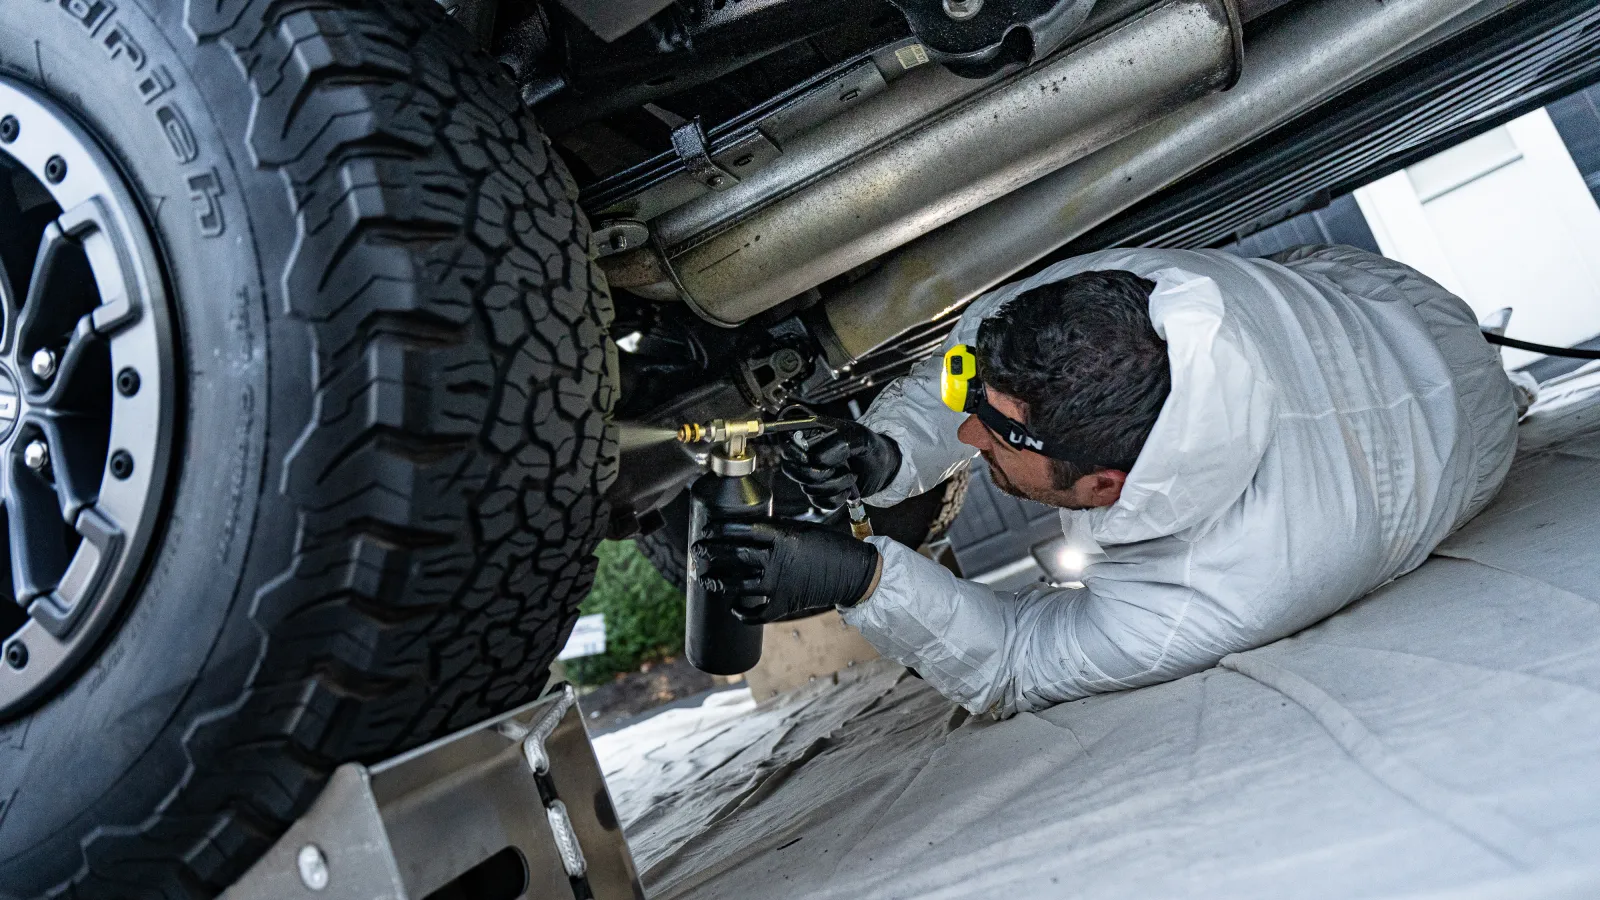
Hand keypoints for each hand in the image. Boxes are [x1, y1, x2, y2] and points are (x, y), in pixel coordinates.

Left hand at [693, 518, 880, 622]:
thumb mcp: (801, 529)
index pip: (744, 530)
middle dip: (711, 553)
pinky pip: (757, 613)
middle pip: (735, 556)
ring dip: (717, 583)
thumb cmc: (827, 546)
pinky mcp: (785, 605)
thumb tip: (744, 530)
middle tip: (696, 551)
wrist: (852, 573)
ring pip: (739, 586)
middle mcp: (778, 561)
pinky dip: (742, 612)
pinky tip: (733, 608)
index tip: (707, 529)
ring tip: (704, 579)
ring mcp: (780, 585)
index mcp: (784, 537)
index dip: (721, 530)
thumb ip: (774, 531)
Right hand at [779, 416, 901, 510]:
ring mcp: (812, 476)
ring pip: (807, 488)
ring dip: (834, 485)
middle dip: (817, 473)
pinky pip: (819, 503)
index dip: (797, 455)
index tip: (813, 458)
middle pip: (791, 470)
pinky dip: (836, 499)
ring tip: (850, 476)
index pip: (787, 446)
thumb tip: (818, 459)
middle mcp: (806, 456)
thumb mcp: (859, 437)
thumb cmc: (869, 445)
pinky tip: (847, 490)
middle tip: (839, 467)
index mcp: (810, 435)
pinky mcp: (820, 493)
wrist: (882, 465)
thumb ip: (838, 443)